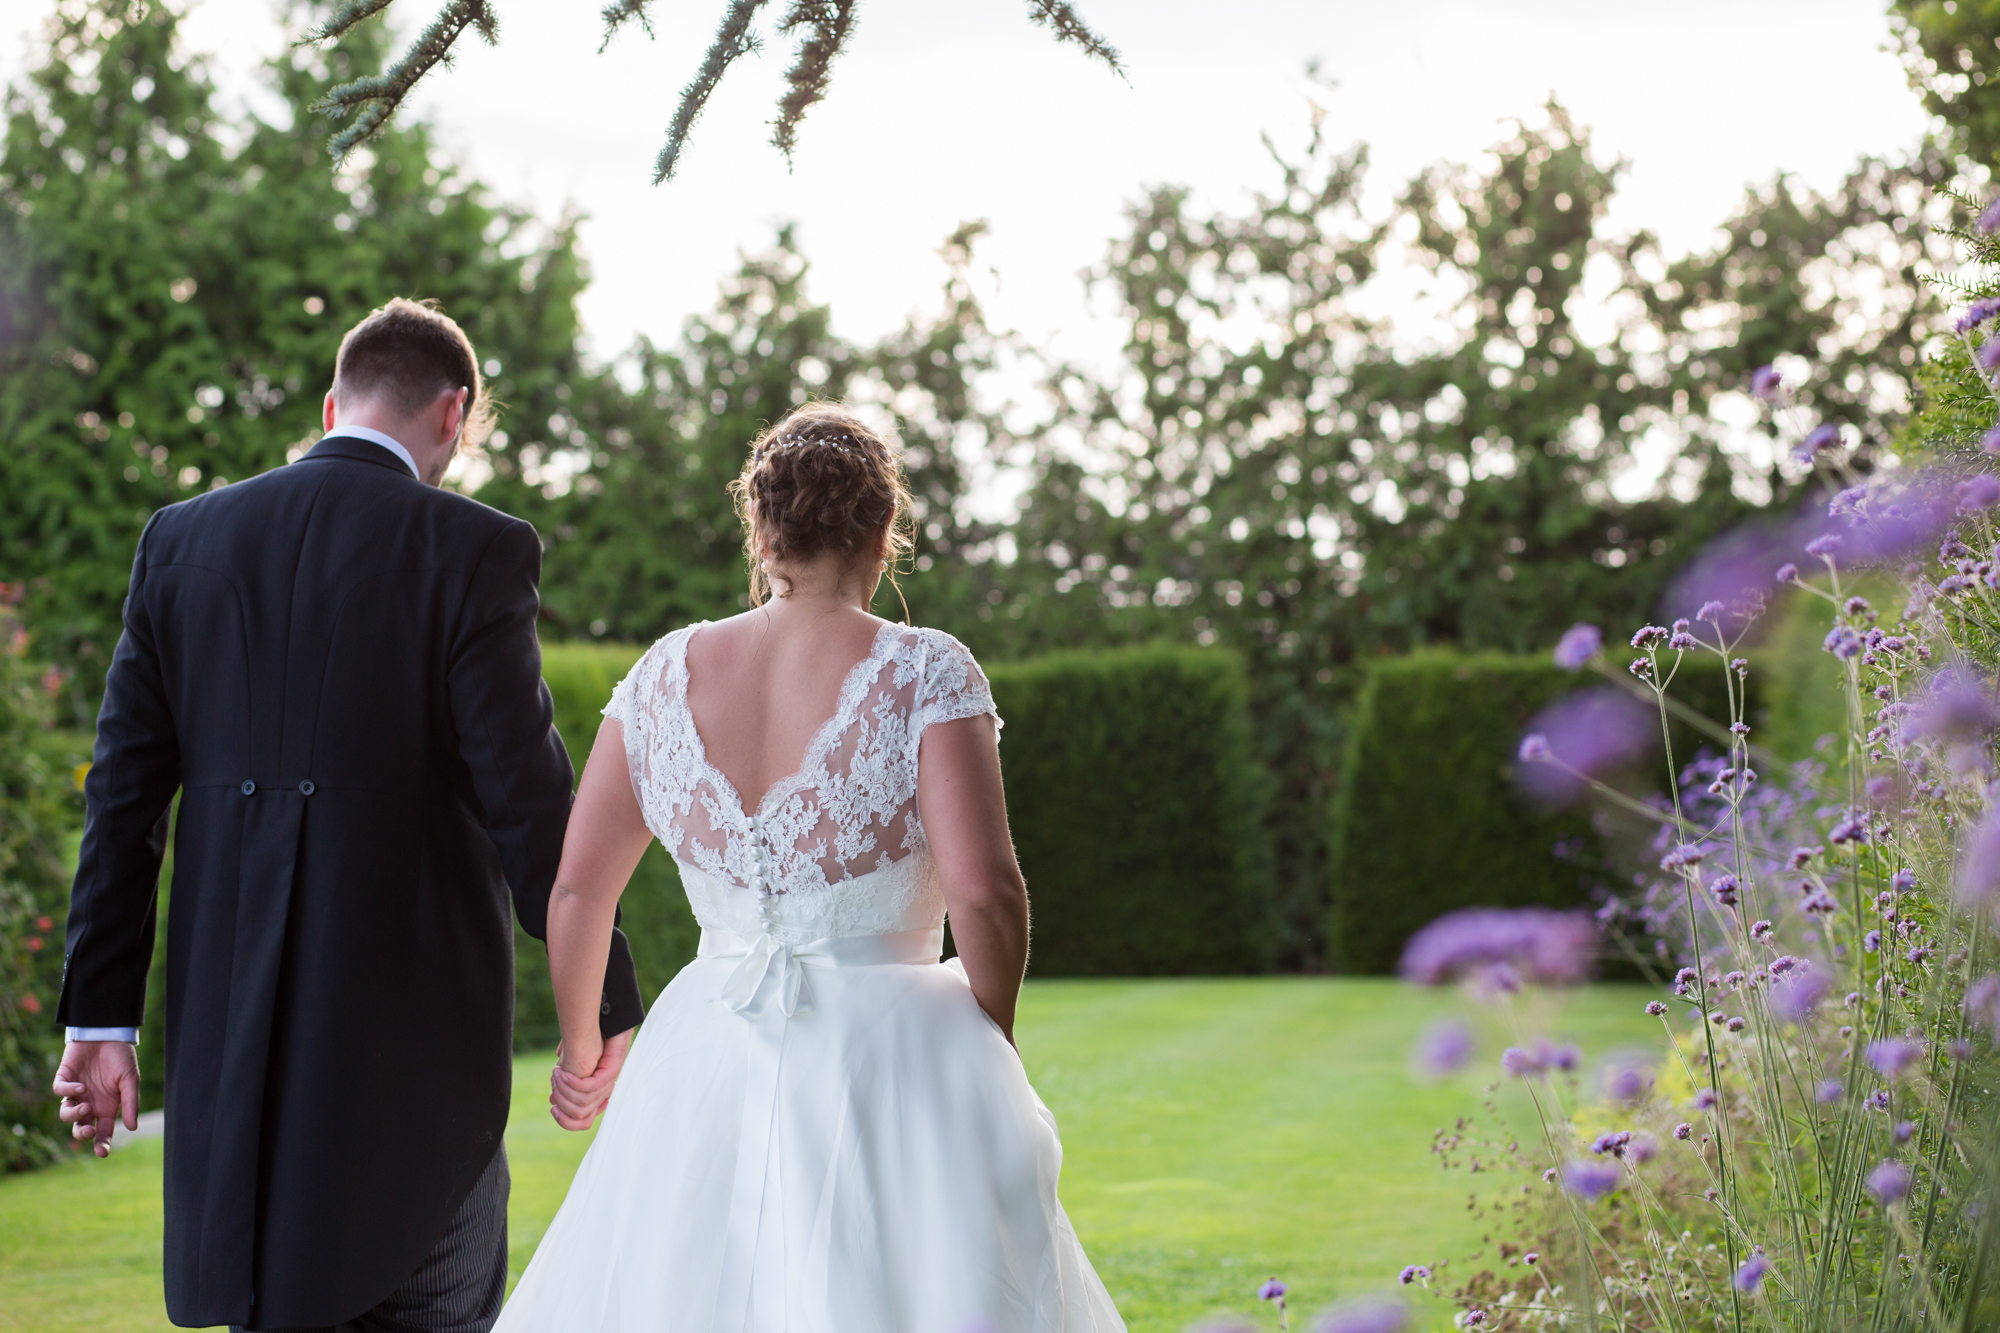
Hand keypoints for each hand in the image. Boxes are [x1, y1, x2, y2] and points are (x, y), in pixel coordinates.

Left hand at [53, 1041, 139, 1158]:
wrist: (108, 1032)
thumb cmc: (122, 1056)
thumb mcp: (131, 1080)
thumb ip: (130, 1103)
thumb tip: (132, 1127)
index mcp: (107, 1107)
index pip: (103, 1132)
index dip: (102, 1144)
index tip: (102, 1153)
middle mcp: (90, 1103)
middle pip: (80, 1128)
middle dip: (82, 1134)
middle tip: (88, 1130)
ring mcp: (76, 1092)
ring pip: (65, 1114)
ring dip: (73, 1115)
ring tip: (84, 1106)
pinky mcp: (64, 1079)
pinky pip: (60, 1092)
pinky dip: (68, 1093)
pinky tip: (80, 1086)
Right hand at [550, 1027, 632, 1130]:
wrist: (605, 1024)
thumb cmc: (588, 1045)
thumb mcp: (571, 1068)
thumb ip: (563, 1084)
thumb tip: (552, 1100)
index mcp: (595, 1096)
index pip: (583, 1122)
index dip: (565, 1121)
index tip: (553, 1108)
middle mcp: (604, 1093)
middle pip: (580, 1116)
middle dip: (561, 1104)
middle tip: (553, 1087)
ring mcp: (608, 1084)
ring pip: (583, 1103)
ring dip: (564, 1091)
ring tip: (557, 1075)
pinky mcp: (610, 1073)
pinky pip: (589, 1088)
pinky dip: (573, 1083)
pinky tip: (564, 1073)